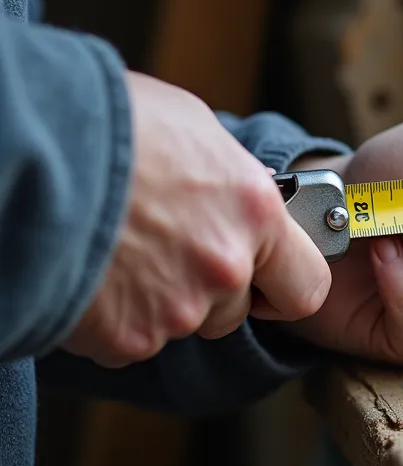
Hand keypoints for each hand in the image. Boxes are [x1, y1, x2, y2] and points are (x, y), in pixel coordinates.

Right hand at [63, 72, 331, 367]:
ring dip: (158, 302)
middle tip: (164, 252)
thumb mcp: (195, 132)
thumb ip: (234, 181)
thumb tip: (243, 194)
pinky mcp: (128, 336)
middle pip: (235, 310)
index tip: (266, 279)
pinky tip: (91, 272)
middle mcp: (226, 267)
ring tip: (118, 251)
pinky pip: (130, 340)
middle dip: (209, 292)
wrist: (30, 155)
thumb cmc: (110, 125)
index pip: (309, 285)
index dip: (285, 286)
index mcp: (256, 212)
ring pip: (182, 324)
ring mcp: (178, 308)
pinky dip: (112, 318)